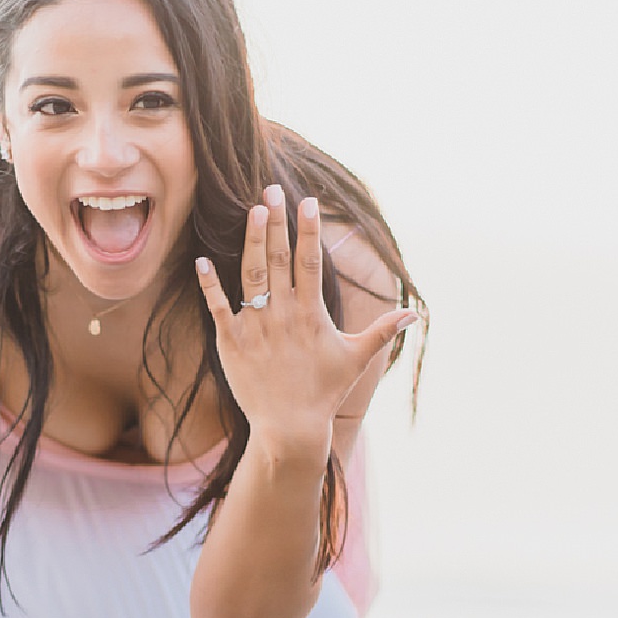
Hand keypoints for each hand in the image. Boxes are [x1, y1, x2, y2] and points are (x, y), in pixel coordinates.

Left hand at [195, 188, 414, 459]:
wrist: (290, 428)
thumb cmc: (323, 392)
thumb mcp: (357, 359)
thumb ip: (383, 331)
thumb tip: (415, 314)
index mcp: (311, 314)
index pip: (309, 262)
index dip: (308, 230)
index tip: (308, 200)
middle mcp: (283, 315)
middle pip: (277, 259)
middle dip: (275, 222)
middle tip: (272, 189)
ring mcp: (256, 327)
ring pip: (251, 275)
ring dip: (250, 241)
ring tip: (252, 210)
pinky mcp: (232, 343)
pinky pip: (218, 308)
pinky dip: (210, 285)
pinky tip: (203, 260)